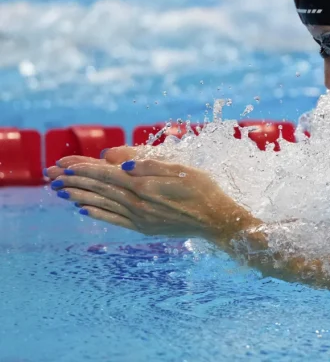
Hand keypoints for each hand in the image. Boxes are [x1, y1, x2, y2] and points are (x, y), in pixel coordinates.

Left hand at [45, 147, 259, 244]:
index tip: (63, 164)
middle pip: (99, 189)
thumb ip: (150, 165)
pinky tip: (84, 210)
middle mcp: (138, 203)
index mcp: (145, 185)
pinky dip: (97, 213)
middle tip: (51, 175)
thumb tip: (122, 165)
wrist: (217, 220)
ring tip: (60, 191)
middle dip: (74, 180)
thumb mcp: (181, 169)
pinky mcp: (144, 227)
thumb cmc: (204, 189)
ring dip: (79, 196)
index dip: (83, 168)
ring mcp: (140, 218)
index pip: (106, 174)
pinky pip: (114, 220)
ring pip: (102, 204)